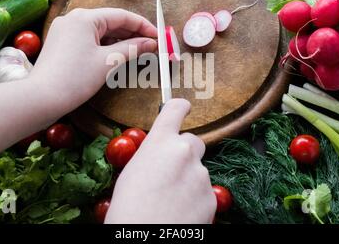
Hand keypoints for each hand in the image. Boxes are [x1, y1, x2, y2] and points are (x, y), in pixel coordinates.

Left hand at [30, 8, 157, 112]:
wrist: (42, 98)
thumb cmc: (75, 78)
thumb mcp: (108, 62)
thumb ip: (132, 48)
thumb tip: (151, 42)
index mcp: (85, 17)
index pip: (122, 16)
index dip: (144, 26)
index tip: (160, 36)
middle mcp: (73, 18)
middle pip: (110, 22)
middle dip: (132, 34)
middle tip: (152, 45)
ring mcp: (65, 30)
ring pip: (100, 31)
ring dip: (120, 40)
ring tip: (139, 51)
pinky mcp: (61, 42)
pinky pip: (89, 39)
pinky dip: (105, 46)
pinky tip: (118, 54)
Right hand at [105, 99, 216, 223]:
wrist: (143, 236)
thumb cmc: (128, 207)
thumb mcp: (132, 170)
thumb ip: (151, 155)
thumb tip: (159, 155)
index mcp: (161, 141)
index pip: (175, 109)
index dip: (179, 107)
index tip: (182, 107)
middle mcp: (184, 151)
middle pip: (192, 141)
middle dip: (183, 152)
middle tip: (170, 170)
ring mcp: (200, 174)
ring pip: (197, 169)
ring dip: (188, 178)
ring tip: (170, 199)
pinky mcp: (211, 196)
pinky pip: (204, 191)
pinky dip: (194, 198)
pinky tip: (180, 211)